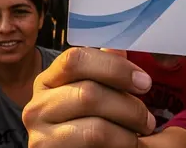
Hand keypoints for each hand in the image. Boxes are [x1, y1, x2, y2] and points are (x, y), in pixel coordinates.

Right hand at [22, 48, 154, 147]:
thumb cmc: (84, 126)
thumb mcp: (88, 95)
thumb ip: (102, 72)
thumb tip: (118, 47)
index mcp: (48, 81)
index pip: (75, 59)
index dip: (114, 67)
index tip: (144, 82)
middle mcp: (37, 106)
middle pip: (89, 94)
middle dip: (129, 107)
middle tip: (148, 120)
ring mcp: (40, 135)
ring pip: (95, 128)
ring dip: (127, 134)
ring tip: (138, 136)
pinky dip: (119, 146)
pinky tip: (124, 146)